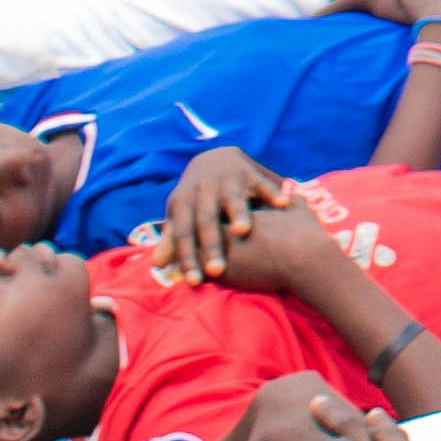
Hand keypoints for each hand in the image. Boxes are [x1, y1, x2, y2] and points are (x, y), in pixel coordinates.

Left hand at [149, 146, 291, 280]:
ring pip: (231, 199)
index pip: (182, 234)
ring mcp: (226, 180)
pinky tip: (282, 204)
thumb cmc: (197, 198)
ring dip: (236, 213)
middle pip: (206, 221)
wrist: (214, 157)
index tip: (193, 282)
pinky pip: (262, 184)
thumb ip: (172, 239)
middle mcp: (202, 190)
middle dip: (211, 246)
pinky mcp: (248, 172)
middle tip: (217, 270)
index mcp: (183, 202)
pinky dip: (272, 193)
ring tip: (242, 231)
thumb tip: (157, 265)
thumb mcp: (182, 214)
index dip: (186, 258)